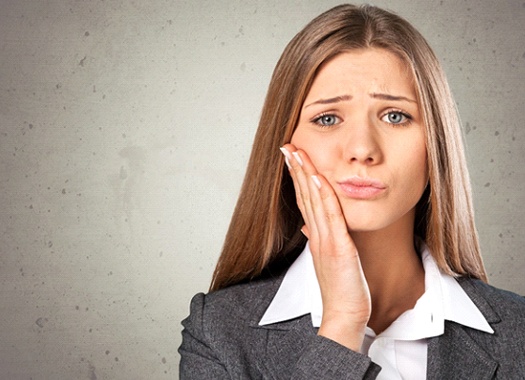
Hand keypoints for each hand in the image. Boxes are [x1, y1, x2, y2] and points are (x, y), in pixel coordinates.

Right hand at [280, 144, 370, 350]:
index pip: (304, 200)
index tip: (292, 157)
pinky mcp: (337, 248)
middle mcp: (316, 235)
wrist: (344, 314)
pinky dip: (323, 195)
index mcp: (315, 236)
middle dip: (295, 168)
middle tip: (287, 146)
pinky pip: (330, 217)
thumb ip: (320, 240)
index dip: (297, 177)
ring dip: (304, 174)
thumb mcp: (329, 260)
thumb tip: (310, 227)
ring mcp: (324, 240)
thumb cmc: (341, 289)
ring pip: (312, 200)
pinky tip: (319, 176)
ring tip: (296, 152)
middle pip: (303, 195)